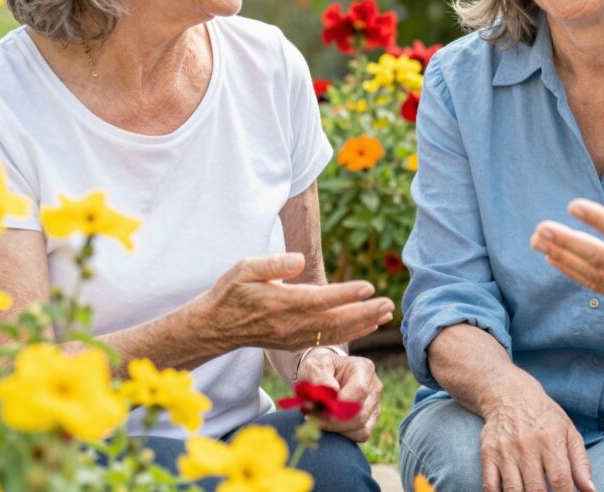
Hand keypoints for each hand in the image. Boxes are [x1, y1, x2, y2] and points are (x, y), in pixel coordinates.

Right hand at [196, 253, 393, 352]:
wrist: (214, 326)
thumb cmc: (230, 292)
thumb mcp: (244, 268)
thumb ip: (272, 263)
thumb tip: (299, 260)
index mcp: (280, 303)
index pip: (319, 299)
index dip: (346, 294)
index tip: (369, 286)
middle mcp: (289, 324)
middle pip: (334, 320)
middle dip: (364, 313)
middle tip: (389, 304)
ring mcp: (293, 337)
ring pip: (334, 333)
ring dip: (362, 324)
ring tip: (386, 314)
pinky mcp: (294, 343)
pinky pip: (327, 340)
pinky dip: (350, 334)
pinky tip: (368, 326)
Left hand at [297, 350, 382, 442]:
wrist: (323, 375)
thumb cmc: (320, 368)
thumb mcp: (314, 366)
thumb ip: (320, 376)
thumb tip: (331, 390)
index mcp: (363, 368)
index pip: (359, 390)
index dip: (341, 405)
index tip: (321, 411)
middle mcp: (374, 386)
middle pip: (360, 413)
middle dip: (334, 421)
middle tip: (312, 418)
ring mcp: (375, 404)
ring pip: (362, 427)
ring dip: (337, 429)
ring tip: (319, 420)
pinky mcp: (371, 419)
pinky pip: (361, 435)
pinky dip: (344, 434)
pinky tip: (330, 425)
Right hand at [479, 380, 594, 491]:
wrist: (509, 395)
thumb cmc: (545, 417)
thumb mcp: (568, 433)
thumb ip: (581, 464)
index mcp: (551, 440)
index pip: (561, 480)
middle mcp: (527, 446)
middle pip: (536, 490)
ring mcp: (505, 451)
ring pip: (513, 491)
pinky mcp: (488, 454)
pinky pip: (490, 487)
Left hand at [531, 170, 603, 339]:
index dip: (597, 219)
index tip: (573, 205)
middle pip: (598, 258)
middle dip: (567, 243)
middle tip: (540, 229)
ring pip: (592, 275)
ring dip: (563, 258)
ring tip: (538, 242)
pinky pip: (598, 286)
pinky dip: (575, 273)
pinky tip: (556, 261)